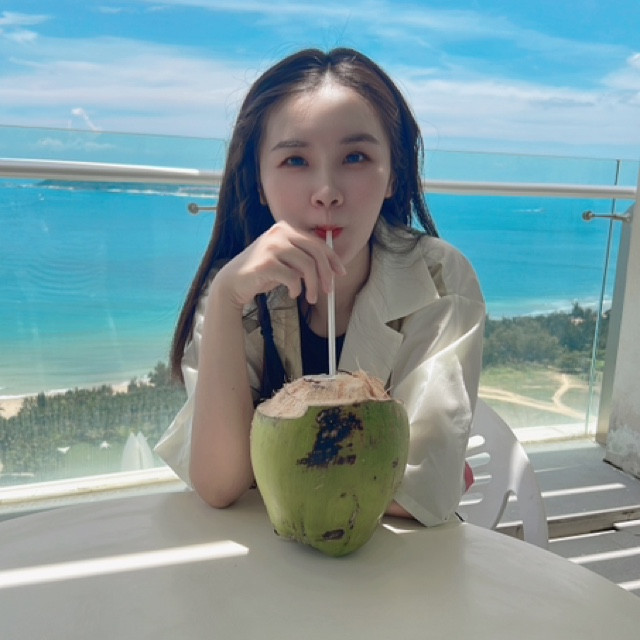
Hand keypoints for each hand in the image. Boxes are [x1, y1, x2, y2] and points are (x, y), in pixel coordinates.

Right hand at [214, 221, 345, 308]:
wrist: (233, 283)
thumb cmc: (263, 272)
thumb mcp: (286, 260)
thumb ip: (304, 258)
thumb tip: (331, 268)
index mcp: (286, 228)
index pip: (317, 242)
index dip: (332, 259)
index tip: (340, 273)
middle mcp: (279, 232)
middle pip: (316, 253)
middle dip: (326, 274)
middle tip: (328, 291)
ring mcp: (272, 246)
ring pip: (307, 266)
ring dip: (313, 286)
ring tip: (311, 298)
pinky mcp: (266, 263)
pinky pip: (293, 278)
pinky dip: (297, 289)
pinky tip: (292, 294)